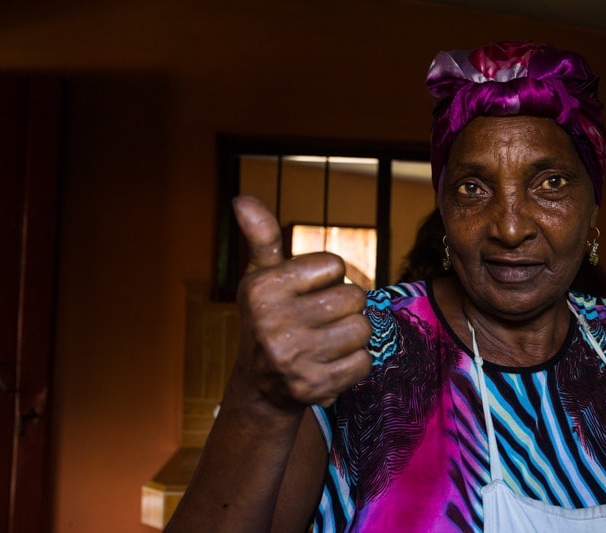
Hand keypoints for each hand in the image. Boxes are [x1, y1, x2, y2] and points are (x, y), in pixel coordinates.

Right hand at [232, 195, 372, 411]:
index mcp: (262, 287)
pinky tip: (330, 364)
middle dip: (346, 308)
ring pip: (363, 330)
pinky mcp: (312, 387)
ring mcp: (292, 357)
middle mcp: (272, 322)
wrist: (263, 387)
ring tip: (328, 342)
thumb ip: (262, 237)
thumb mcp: (264, 277)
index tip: (308, 294)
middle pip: (354, 298)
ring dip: (353, 336)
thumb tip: (242, 198)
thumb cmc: (270, 319)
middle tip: (323, 320)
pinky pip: (364, 362)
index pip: (334, 265)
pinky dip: (354, 364)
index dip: (328, 278)